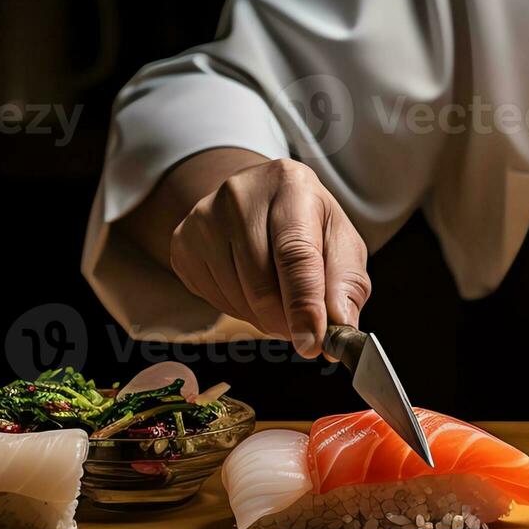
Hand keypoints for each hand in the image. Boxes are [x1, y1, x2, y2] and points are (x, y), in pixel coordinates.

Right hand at [168, 157, 369, 357]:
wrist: (259, 200)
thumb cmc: (308, 224)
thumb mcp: (340, 243)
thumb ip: (346, 285)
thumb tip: (341, 327)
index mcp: (291, 185)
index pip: (295, 254)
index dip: (304, 304)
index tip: (313, 343)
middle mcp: (241, 195)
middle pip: (262, 282)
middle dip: (287, 320)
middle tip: (305, 334)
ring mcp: (204, 218)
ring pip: (236, 296)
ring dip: (266, 318)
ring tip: (283, 303)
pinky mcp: (182, 242)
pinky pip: (213, 299)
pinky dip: (241, 311)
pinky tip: (253, 290)